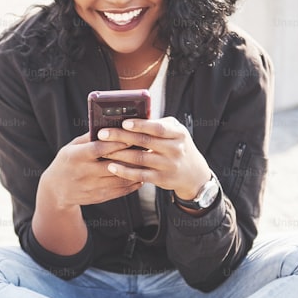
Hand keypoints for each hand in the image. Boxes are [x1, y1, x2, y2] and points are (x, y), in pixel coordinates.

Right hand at [39, 132, 144, 207]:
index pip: (99, 149)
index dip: (116, 143)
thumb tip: (109, 125)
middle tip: (146, 148)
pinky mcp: (98, 197)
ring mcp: (91, 187)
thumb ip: (89, 138)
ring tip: (147, 162)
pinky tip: (140, 175)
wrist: (56, 190)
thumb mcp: (71, 147)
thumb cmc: (66, 162)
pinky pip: (120, 191)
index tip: (131, 136)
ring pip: (120, 179)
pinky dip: (132, 184)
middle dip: (131, 157)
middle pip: (113, 165)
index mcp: (75, 157)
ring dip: (135, 171)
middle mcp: (83, 173)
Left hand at [96, 117, 211, 200]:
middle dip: (121, 137)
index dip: (140, 125)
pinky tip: (112, 167)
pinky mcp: (162, 180)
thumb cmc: (178, 147)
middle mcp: (175, 150)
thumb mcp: (176, 132)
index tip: (123, 122)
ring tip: (102, 150)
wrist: (194, 174)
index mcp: (178, 134)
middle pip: (144, 142)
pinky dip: (124, 171)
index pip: (158, 128)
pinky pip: (139, 175)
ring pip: (139, 159)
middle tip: (102, 134)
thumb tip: (133, 116)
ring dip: (118, 154)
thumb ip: (158, 125)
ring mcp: (168, 166)